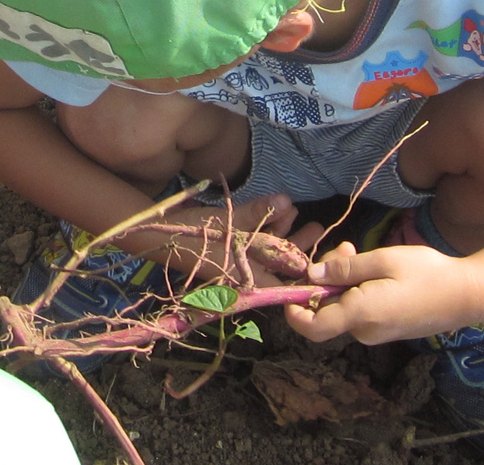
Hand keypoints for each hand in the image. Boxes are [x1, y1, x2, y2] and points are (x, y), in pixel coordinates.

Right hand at [126, 195, 308, 283]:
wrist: (158, 235)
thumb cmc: (194, 234)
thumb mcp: (229, 222)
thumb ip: (259, 214)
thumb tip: (289, 201)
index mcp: (247, 278)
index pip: (286, 282)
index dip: (306, 271)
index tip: (326, 258)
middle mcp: (245, 276)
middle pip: (280, 265)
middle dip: (299, 245)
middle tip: (318, 226)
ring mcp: (236, 265)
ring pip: (268, 254)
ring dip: (283, 234)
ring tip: (299, 214)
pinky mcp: (228, 254)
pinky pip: (254, 246)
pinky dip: (265, 231)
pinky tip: (278, 211)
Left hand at [283, 241, 482, 344]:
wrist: (467, 296)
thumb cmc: (427, 274)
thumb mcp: (384, 260)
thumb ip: (345, 268)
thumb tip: (312, 275)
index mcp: (360, 315)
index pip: (312, 328)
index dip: (294, 312)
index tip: (293, 288)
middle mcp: (364, 331)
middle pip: (328, 310)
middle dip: (326, 279)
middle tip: (345, 249)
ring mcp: (377, 333)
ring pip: (344, 308)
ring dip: (344, 281)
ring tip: (360, 252)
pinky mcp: (388, 329)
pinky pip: (361, 311)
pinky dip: (358, 290)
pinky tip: (374, 270)